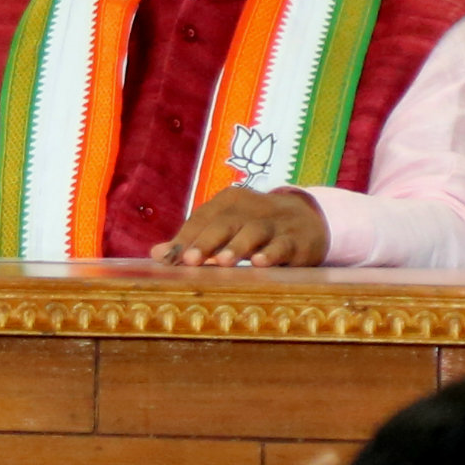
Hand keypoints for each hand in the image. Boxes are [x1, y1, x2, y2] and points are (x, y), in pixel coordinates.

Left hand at [163, 186, 331, 266]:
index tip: (168, 258)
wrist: (308, 221)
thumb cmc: (254, 227)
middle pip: (225, 222)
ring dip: (237, 246)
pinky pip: (283, 245)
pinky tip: (260, 263)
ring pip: (254, 231)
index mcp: (229, 201)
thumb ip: (193, 241)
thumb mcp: (226, 229)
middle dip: (207, 241)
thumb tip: (157, 255)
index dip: (185, 237)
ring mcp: (276, 223)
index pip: (203, 217)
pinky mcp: (296, 240)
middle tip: (191, 261)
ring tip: (222, 262)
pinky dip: (272, 253)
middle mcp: (251, 207)